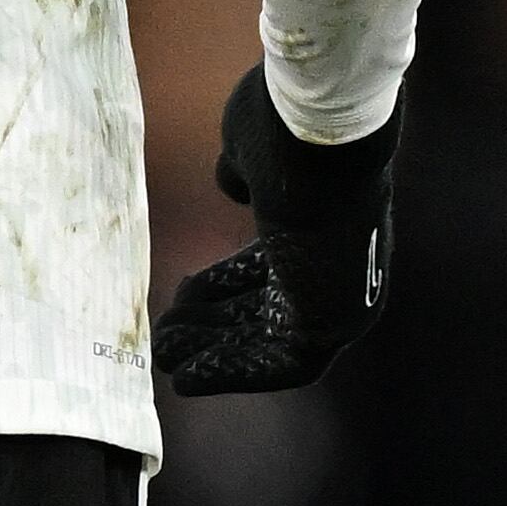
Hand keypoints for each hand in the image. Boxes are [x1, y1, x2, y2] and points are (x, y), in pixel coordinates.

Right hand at [155, 67, 399, 395]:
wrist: (321, 135)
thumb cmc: (289, 127)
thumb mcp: (252, 148)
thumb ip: (243, 171)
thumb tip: (234, 184)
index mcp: (323, 218)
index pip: (271, 264)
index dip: (222, 282)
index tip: (180, 291)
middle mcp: (338, 260)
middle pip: (269, 306)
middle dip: (212, 324)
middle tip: (162, 336)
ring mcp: (344, 291)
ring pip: (271, 338)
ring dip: (216, 351)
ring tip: (162, 355)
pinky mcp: (338, 321)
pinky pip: (283, 365)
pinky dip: (234, 373)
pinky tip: (186, 378)